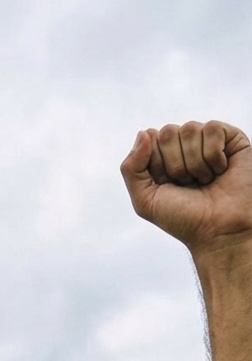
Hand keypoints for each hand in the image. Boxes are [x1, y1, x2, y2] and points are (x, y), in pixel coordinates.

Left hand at [120, 122, 251, 253]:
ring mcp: (206, 141)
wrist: (218, 231)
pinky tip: (220, 170)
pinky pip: (212, 129)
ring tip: (205, 181)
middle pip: (168, 132)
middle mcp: (183, 147)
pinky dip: (214, 155)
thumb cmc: (184, 219)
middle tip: (188, 185)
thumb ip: (131, 169)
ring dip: (195, 163)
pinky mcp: (230, 138)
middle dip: (175, 165)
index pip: (149, 139)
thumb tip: (144, 133)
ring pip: (190, 129)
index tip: (168, 186)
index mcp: (162, 158)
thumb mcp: (145, 201)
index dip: (157, 165)